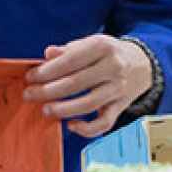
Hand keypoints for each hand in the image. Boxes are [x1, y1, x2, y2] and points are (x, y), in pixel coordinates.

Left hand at [22, 35, 152, 138]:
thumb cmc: (108, 53)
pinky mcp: (121, 106)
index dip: (47, 71)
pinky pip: (104, 123)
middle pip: (76, 83)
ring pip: (88, 103)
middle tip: (30, 95)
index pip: (70, 61)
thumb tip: (48, 54)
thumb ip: (69, 49)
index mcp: (103, 47)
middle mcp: (113, 67)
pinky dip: (87, 129)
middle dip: (48, 91)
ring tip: (45, 110)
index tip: (30, 77)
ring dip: (63, 109)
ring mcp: (118, 88)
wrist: (141, 64)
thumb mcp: (91, 43)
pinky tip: (71, 125)